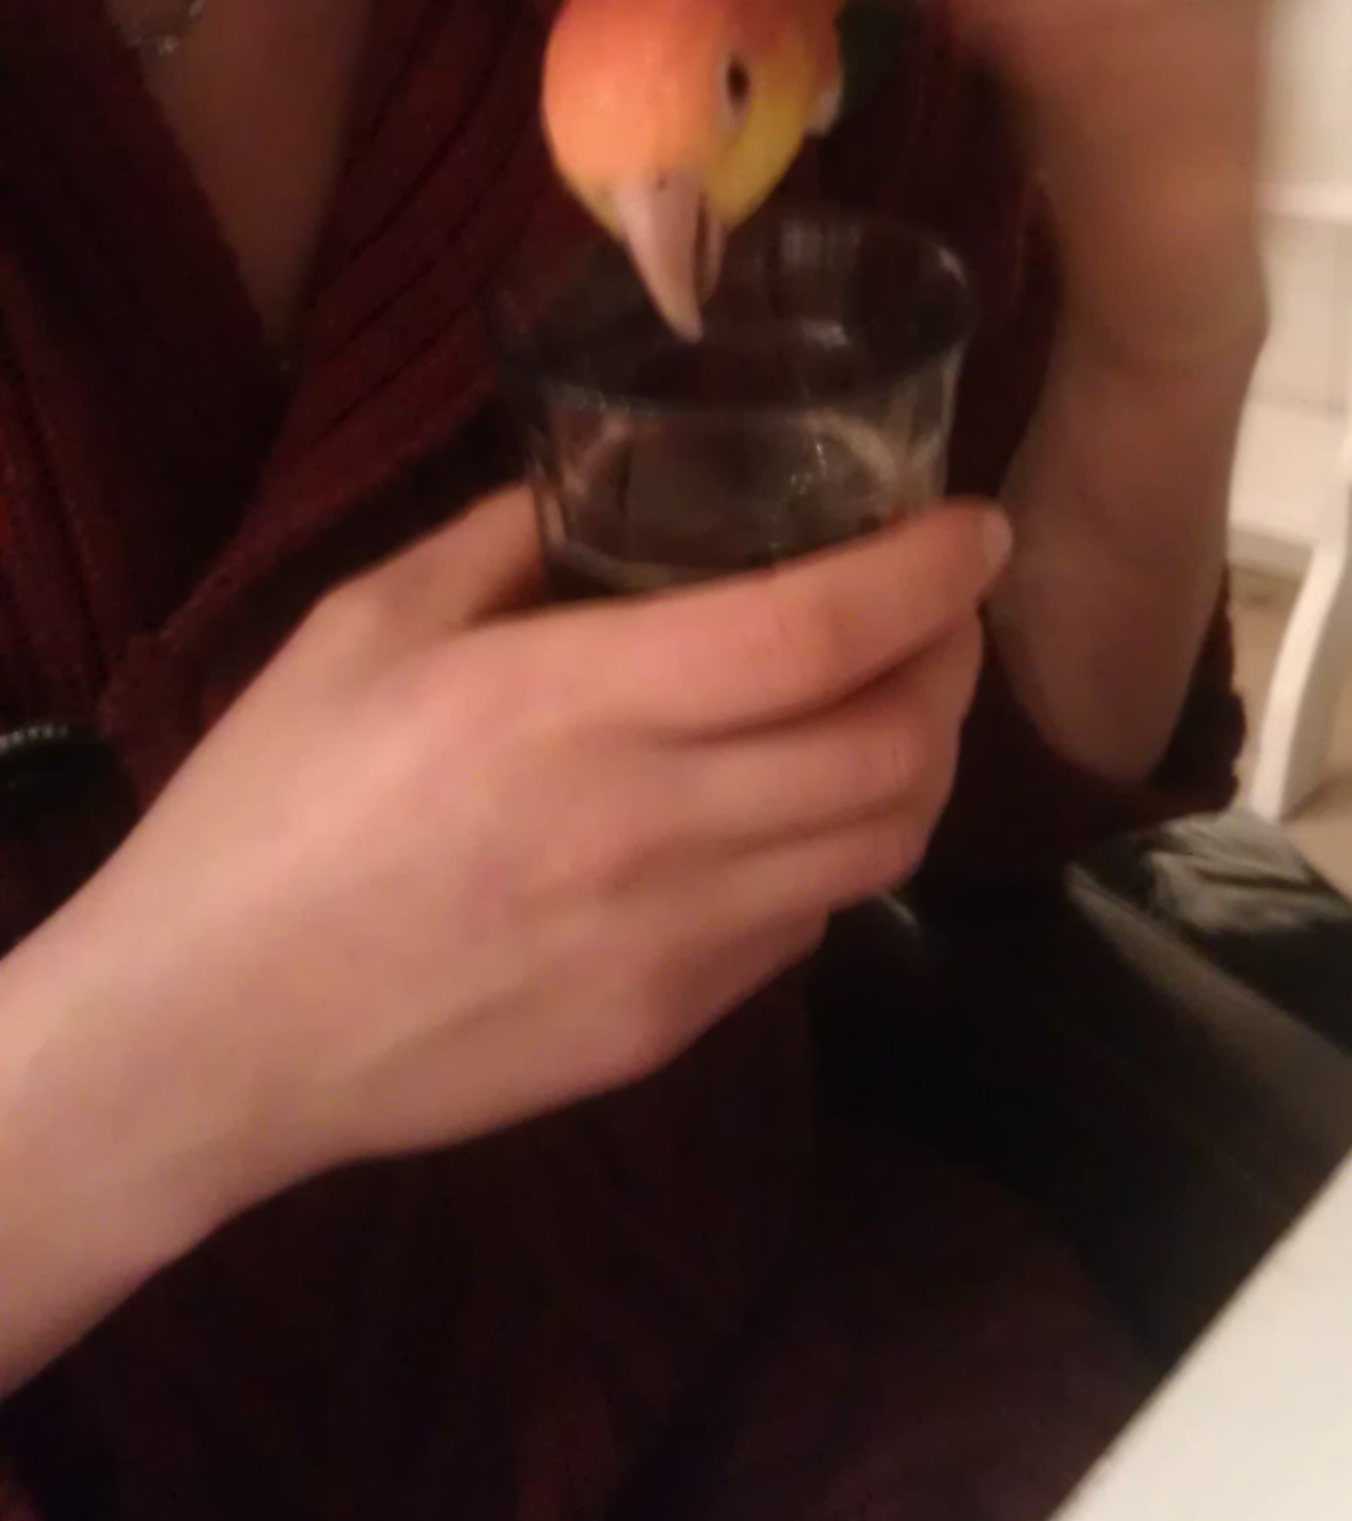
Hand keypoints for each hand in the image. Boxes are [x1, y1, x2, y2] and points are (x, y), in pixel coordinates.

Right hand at [37, 488, 1006, 1239]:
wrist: (207, 1036)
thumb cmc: (267, 807)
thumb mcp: (362, 626)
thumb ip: (503, 539)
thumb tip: (612, 484)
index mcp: (565, 705)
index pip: (819, 631)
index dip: (929, 574)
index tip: (975, 527)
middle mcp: (648, 829)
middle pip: (892, 748)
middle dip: (954, 665)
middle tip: (943, 613)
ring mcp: (669, 946)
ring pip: (880, 850)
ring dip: (921, 763)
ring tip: (896, 703)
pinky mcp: (664, 1029)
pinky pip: (806, 928)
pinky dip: (839, 851)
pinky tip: (793, 809)